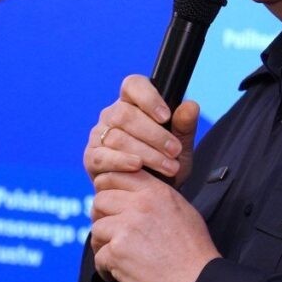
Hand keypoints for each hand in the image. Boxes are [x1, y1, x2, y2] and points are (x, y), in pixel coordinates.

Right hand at [84, 75, 199, 188]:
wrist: (149, 196)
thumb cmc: (163, 165)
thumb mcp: (180, 148)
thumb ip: (184, 127)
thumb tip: (190, 106)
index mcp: (132, 103)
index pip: (133, 85)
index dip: (148, 97)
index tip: (166, 116)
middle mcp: (112, 115)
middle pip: (125, 114)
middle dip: (154, 134)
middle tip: (175, 151)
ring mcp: (99, 135)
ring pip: (117, 136)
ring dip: (146, 152)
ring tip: (169, 166)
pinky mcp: (91, 157)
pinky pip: (102, 156)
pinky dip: (121, 162)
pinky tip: (138, 167)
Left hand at [90, 171, 219, 281]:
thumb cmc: (194, 251)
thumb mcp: (183, 210)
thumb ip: (156, 197)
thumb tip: (134, 195)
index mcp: (155, 192)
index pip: (116, 175)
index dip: (107, 188)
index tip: (110, 204)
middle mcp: (139, 205)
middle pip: (100, 200)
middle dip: (102, 217)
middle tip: (110, 233)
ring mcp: (126, 228)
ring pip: (97, 229)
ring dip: (102, 244)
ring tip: (116, 256)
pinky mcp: (117, 252)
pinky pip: (98, 256)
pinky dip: (105, 268)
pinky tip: (117, 273)